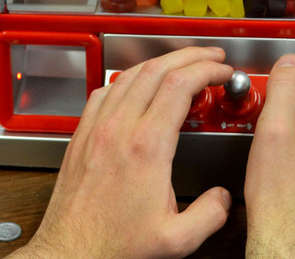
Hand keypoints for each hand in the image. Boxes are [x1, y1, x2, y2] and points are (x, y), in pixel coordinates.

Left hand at [13, 47, 233, 258]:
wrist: (71, 250)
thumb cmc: (114, 244)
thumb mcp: (176, 239)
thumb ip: (209, 215)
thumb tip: (223, 197)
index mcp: (147, 146)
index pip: (180, 85)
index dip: (207, 70)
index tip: (222, 70)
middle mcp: (120, 128)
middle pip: (158, 69)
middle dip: (190, 55)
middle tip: (210, 55)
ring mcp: (98, 126)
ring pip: (130, 74)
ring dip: (160, 62)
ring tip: (180, 63)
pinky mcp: (83, 132)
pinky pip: (105, 90)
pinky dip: (128, 78)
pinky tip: (137, 83)